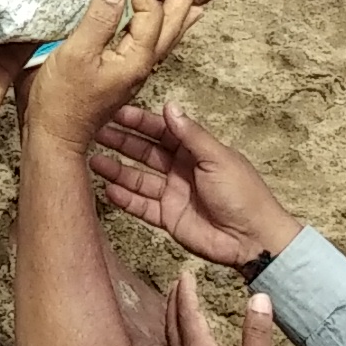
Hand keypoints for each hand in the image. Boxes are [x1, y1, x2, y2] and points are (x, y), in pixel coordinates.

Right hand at [20, 0, 206, 149]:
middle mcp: (143, 65)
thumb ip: (98, 20)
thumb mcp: (75, 54)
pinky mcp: (124, 75)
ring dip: (178, 13)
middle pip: (171, 26)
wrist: (56, 136)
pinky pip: (152, 46)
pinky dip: (162, 30)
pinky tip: (160, 26)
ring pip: (165, 38)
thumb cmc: (62, 100)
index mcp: (136, 58)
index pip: (151, 13)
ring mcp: (135, 72)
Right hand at [88, 102, 299, 269]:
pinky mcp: (168, 218)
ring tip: (93, 161)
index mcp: (196, 151)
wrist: (252, 238)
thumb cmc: (244, 195)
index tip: (115, 113)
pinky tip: (108, 190)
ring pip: (138, 179)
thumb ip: (191, 135)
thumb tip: (170, 107)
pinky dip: (125, 199)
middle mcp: (181, 169)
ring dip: (117, 170)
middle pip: (145, 152)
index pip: (162, 131)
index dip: (139, 122)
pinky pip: (142, 206)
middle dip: (121, 142)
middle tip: (95, 133)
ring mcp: (173, 194)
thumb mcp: (218, 158)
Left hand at [168, 272, 279, 345]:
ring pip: (174, 344)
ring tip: (180, 308)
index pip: (188, 316)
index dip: (186, 293)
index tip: (185, 274)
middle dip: (174, 303)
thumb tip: (259, 299)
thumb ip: (257, 333)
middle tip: (178, 284)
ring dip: (174, 321)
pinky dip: (180, 341)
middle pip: (173, 328)